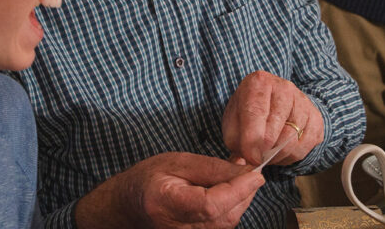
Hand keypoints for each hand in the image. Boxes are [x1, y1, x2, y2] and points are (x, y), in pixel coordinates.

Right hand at [74, 152, 263, 228]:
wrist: (129, 206)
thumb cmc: (149, 179)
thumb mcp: (178, 162)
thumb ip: (212, 167)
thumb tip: (246, 170)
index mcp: (168, 203)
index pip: (211, 204)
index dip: (237, 189)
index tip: (255, 174)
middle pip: (226, 215)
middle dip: (244, 191)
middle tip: (248, 168)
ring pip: (229, 222)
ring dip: (240, 199)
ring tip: (236, 176)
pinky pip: (224, 227)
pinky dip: (232, 208)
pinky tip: (228, 192)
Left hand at [222, 70, 323, 167]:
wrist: (274, 102)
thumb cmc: (250, 111)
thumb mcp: (234, 119)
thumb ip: (234, 140)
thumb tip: (243, 162)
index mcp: (259, 83)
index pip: (255, 114)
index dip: (251, 141)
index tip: (249, 157)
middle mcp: (284, 88)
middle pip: (274, 132)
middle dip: (263, 152)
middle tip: (256, 158)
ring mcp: (303, 102)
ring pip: (291, 143)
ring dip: (276, 157)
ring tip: (267, 154)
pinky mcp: (316, 118)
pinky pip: (304, 148)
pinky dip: (290, 157)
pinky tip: (281, 152)